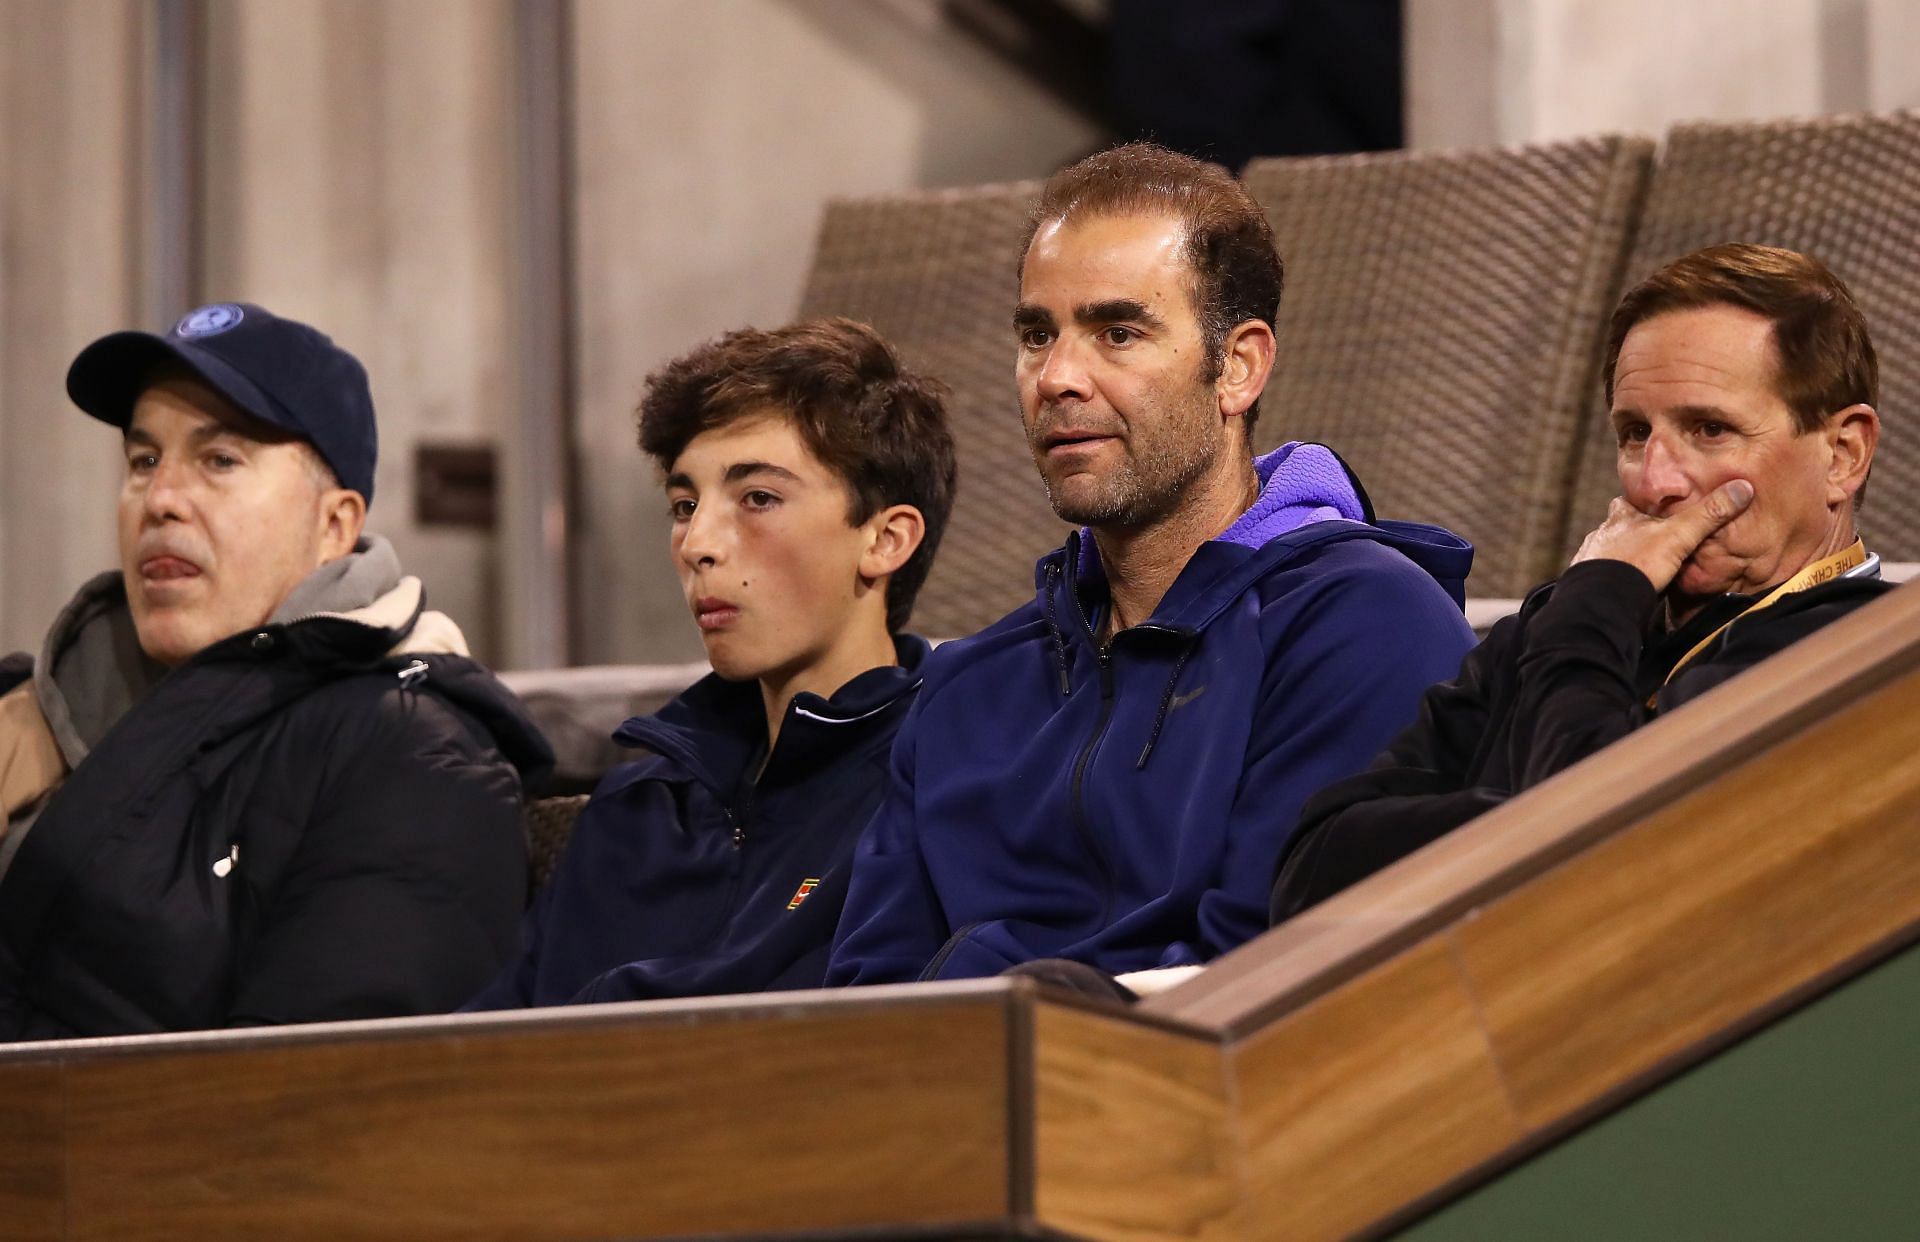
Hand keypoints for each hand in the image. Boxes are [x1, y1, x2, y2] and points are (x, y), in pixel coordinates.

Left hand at [1570, 479, 1754, 592]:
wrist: (1603, 601)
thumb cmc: (1638, 563)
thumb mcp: (1679, 536)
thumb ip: (1708, 515)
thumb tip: (1742, 489)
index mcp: (1621, 518)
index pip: (1629, 501)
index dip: (1642, 504)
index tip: (1655, 507)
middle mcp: (1601, 535)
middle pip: (1618, 528)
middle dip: (1634, 533)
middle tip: (1653, 540)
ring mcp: (1590, 559)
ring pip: (1609, 552)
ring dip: (1623, 558)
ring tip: (1642, 566)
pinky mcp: (1586, 584)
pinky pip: (1601, 578)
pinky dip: (1613, 580)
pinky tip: (1624, 587)